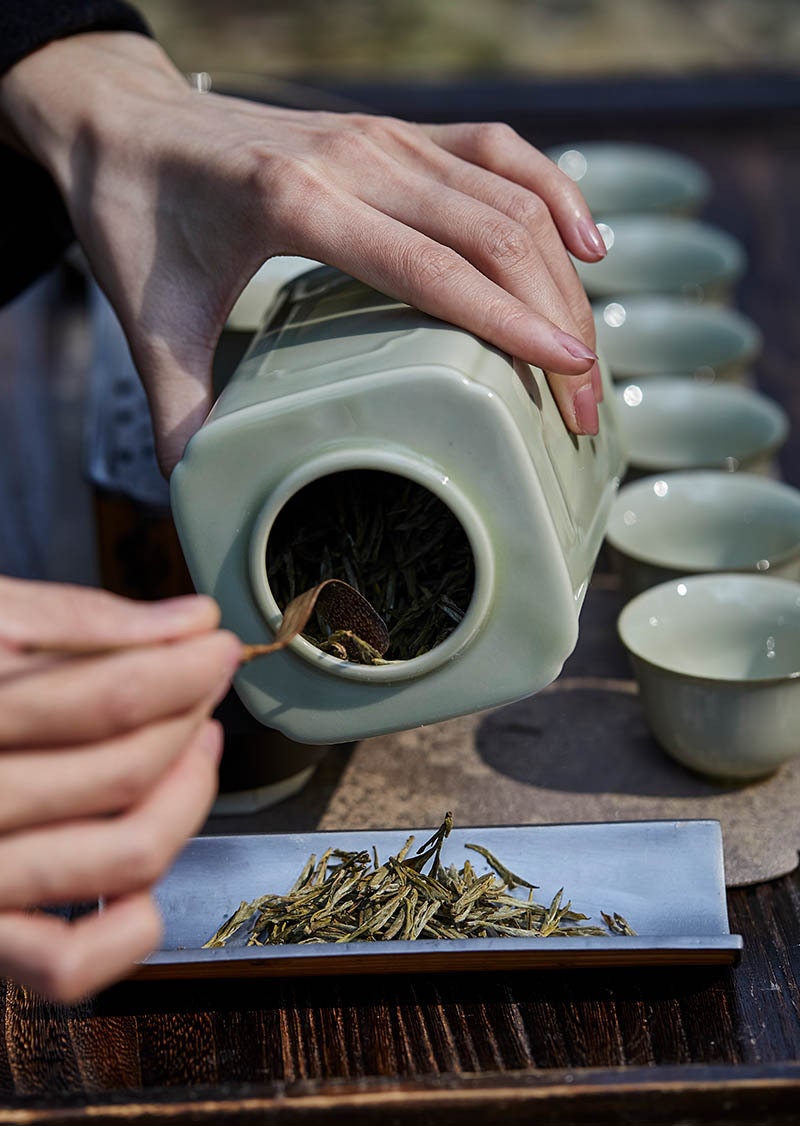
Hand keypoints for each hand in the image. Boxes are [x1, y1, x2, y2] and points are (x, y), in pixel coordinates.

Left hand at [0, 32, 604, 475]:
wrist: (123, 117)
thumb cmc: (136, 215)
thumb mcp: (148, 321)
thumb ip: (178, 409)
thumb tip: (201, 489)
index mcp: (295, 203)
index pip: (430, 268)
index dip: (506, 319)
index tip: (566, 372)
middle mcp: (355, 156)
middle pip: (491, 233)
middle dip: (553, 318)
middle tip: (583, 402)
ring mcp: (381, 135)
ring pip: (506, 194)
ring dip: (561, 271)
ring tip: (588, 352)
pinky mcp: (393, 131)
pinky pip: (495, 149)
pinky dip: (551, 189)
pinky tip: (587, 238)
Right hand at [0, 577, 241, 1001]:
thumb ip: (78, 620)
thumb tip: (192, 621)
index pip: (106, 698)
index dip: (184, 669)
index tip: (215, 647)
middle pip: (123, 770)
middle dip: (190, 718)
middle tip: (203, 683)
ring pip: (122, 854)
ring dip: (187, 797)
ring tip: (195, 749)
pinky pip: (67, 963)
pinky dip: (132, 928)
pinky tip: (145, 874)